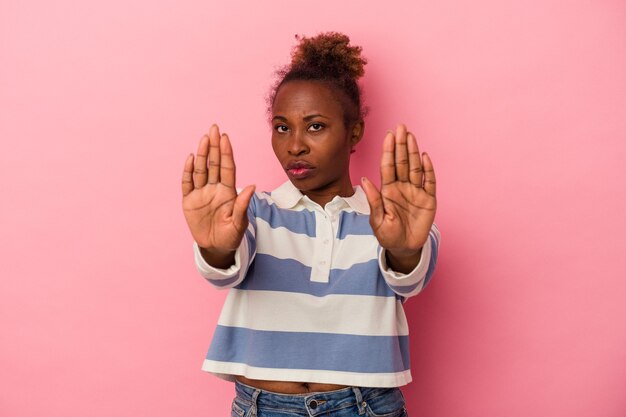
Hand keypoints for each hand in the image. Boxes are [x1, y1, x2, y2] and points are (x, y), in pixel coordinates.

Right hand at [181, 125, 254, 263]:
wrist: (216, 248)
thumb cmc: (231, 235)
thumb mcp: (239, 223)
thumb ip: (242, 205)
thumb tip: (252, 186)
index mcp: (228, 192)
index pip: (227, 168)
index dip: (226, 153)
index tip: (226, 138)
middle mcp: (214, 188)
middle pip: (214, 164)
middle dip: (214, 146)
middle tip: (214, 128)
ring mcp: (201, 193)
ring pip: (201, 170)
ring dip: (202, 154)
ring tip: (204, 139)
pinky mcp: (189, 201)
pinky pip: (187, 183)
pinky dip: (188, 171)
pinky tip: (191, 158)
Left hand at [361, 124, 435, 270]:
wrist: (404, 248)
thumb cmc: (388, 235)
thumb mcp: (378, 221)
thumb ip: (374, 201)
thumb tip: (364, 180)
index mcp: (388, 190)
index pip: (388, 167)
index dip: (388, 151)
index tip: (388, 136)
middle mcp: (402, 187)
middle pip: (402, 162)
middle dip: (401, 145)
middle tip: (401, 127)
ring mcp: (416, 192)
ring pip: (415, 168)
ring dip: (413, 152)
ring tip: (411, 136)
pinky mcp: (428, 199)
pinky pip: (429, 182)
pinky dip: (428, 169)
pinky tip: (424, 156)